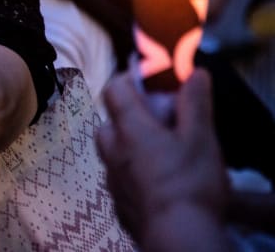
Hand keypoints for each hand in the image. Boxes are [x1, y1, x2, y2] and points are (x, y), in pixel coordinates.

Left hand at [95, 69, 228, 244]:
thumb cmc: (188, 184)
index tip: (145, 78)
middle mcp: (113, 151)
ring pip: (112, 154)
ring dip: (128, 147)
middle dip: (127, 117)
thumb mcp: (200, 137)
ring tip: (158, 152)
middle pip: (108, 123)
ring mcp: (113, 179)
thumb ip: (194, 103)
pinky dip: (133, 174)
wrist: (177, 236)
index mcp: (130, 129)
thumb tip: (194, 74)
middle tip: (155, 121)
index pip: (114, 89)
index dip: (127, 78)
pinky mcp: (120, 204)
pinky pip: (120, 180)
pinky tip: (155, 181)